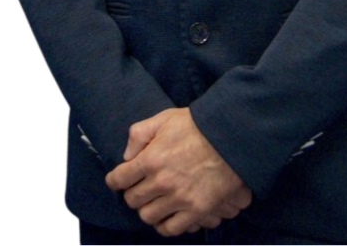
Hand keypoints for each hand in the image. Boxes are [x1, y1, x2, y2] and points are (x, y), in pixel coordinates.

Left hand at [104, 107, 252, 236]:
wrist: (230, 136)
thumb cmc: (197, 125)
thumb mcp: (164, 118)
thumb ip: (139, 134)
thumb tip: (127, 155)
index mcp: (151, 158)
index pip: (120, 179)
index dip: (115, 180)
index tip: (118, 180)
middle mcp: (161, 181)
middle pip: (132, 200)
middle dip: (132, 194)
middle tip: (139, 189)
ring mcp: (179, 198)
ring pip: (148, 216)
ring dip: (147, 210)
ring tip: (153, 202)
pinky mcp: (196, 210)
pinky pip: (171, 229)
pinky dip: (165, 225)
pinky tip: (166, 216)